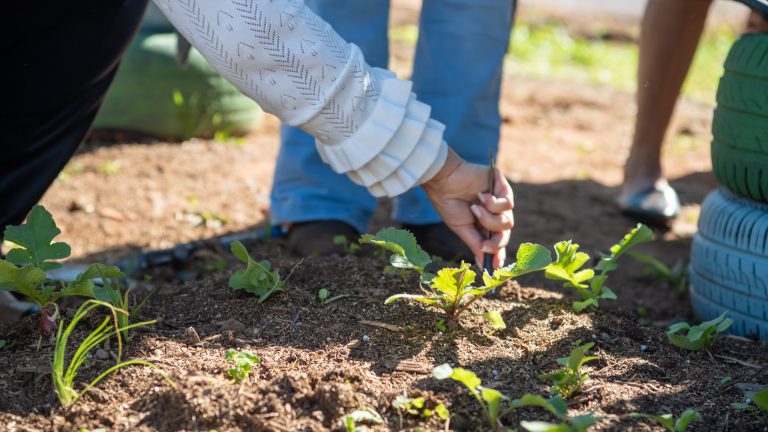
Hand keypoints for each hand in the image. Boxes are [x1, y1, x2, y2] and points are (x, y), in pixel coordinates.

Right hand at [422, 149, 514, 268]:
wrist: (442, 180)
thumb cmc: (448, 203)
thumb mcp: (462, 229)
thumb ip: (476, 245)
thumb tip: (484, 266)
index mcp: (483, 223)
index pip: (496, 240)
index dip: (497, 254)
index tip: (494, 267)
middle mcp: (493, 213)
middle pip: (504, 234)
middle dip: (495, 242)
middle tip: (485, 246)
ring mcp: (499, 200)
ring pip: (507, 221)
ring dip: (490, 220)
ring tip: (474, 208)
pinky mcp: (502, 187)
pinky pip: (508, 204)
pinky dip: (494, 204)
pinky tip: (480, 196)